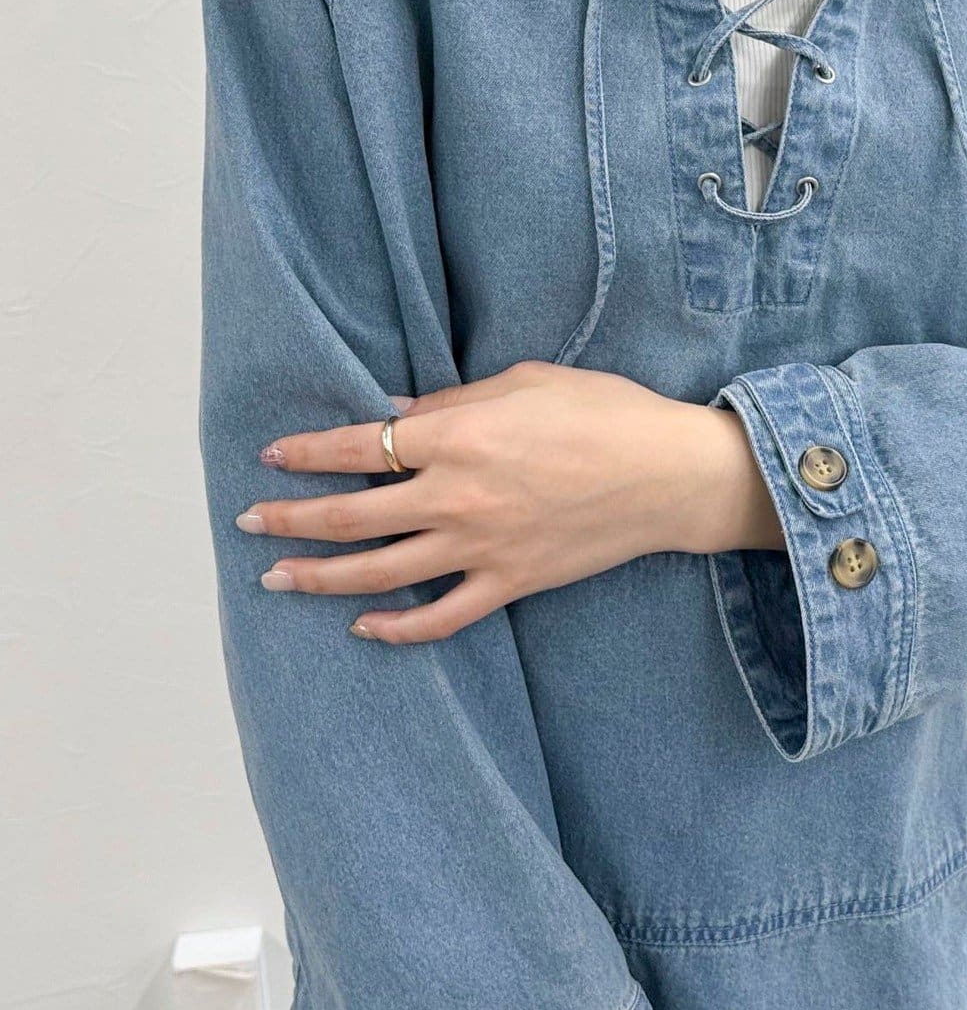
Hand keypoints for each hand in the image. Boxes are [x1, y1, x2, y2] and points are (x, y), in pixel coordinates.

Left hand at [237, 360, 783, 641]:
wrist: (671, 476)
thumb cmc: (607, 413)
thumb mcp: (527, 381)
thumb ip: (455, 402)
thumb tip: (399, 418)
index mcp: (459, 438)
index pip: (358, 448)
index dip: (307, 453)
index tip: (272, 456)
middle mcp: (457, 498)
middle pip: (350, 518)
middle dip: (290, 519)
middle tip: (252, 522)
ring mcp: (481, 548)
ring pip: (379, 573)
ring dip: (319, 578)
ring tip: (277, 578)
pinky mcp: (510, 583)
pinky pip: (441, 618)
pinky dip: (398, 629)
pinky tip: (364, 625)